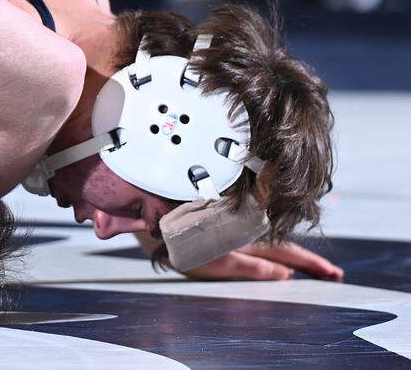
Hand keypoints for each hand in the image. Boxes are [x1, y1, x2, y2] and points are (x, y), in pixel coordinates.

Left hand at [182, 242, 344, 281]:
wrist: (161, 221)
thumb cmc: (186, 244)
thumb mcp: (217, 262)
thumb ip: (251, 267)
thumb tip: (284, 275)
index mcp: (250, 241)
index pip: (288, 255)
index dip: (311, 264)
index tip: (333, 274)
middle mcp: (249, 233)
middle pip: (286, 248)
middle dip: (310, 262)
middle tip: (333, 274)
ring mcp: (240, 229)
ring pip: (274, 242)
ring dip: (295, 255)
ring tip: (315, 268)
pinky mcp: (231, 228)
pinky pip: (261, 238)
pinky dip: (276, 248)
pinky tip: (281, 255)